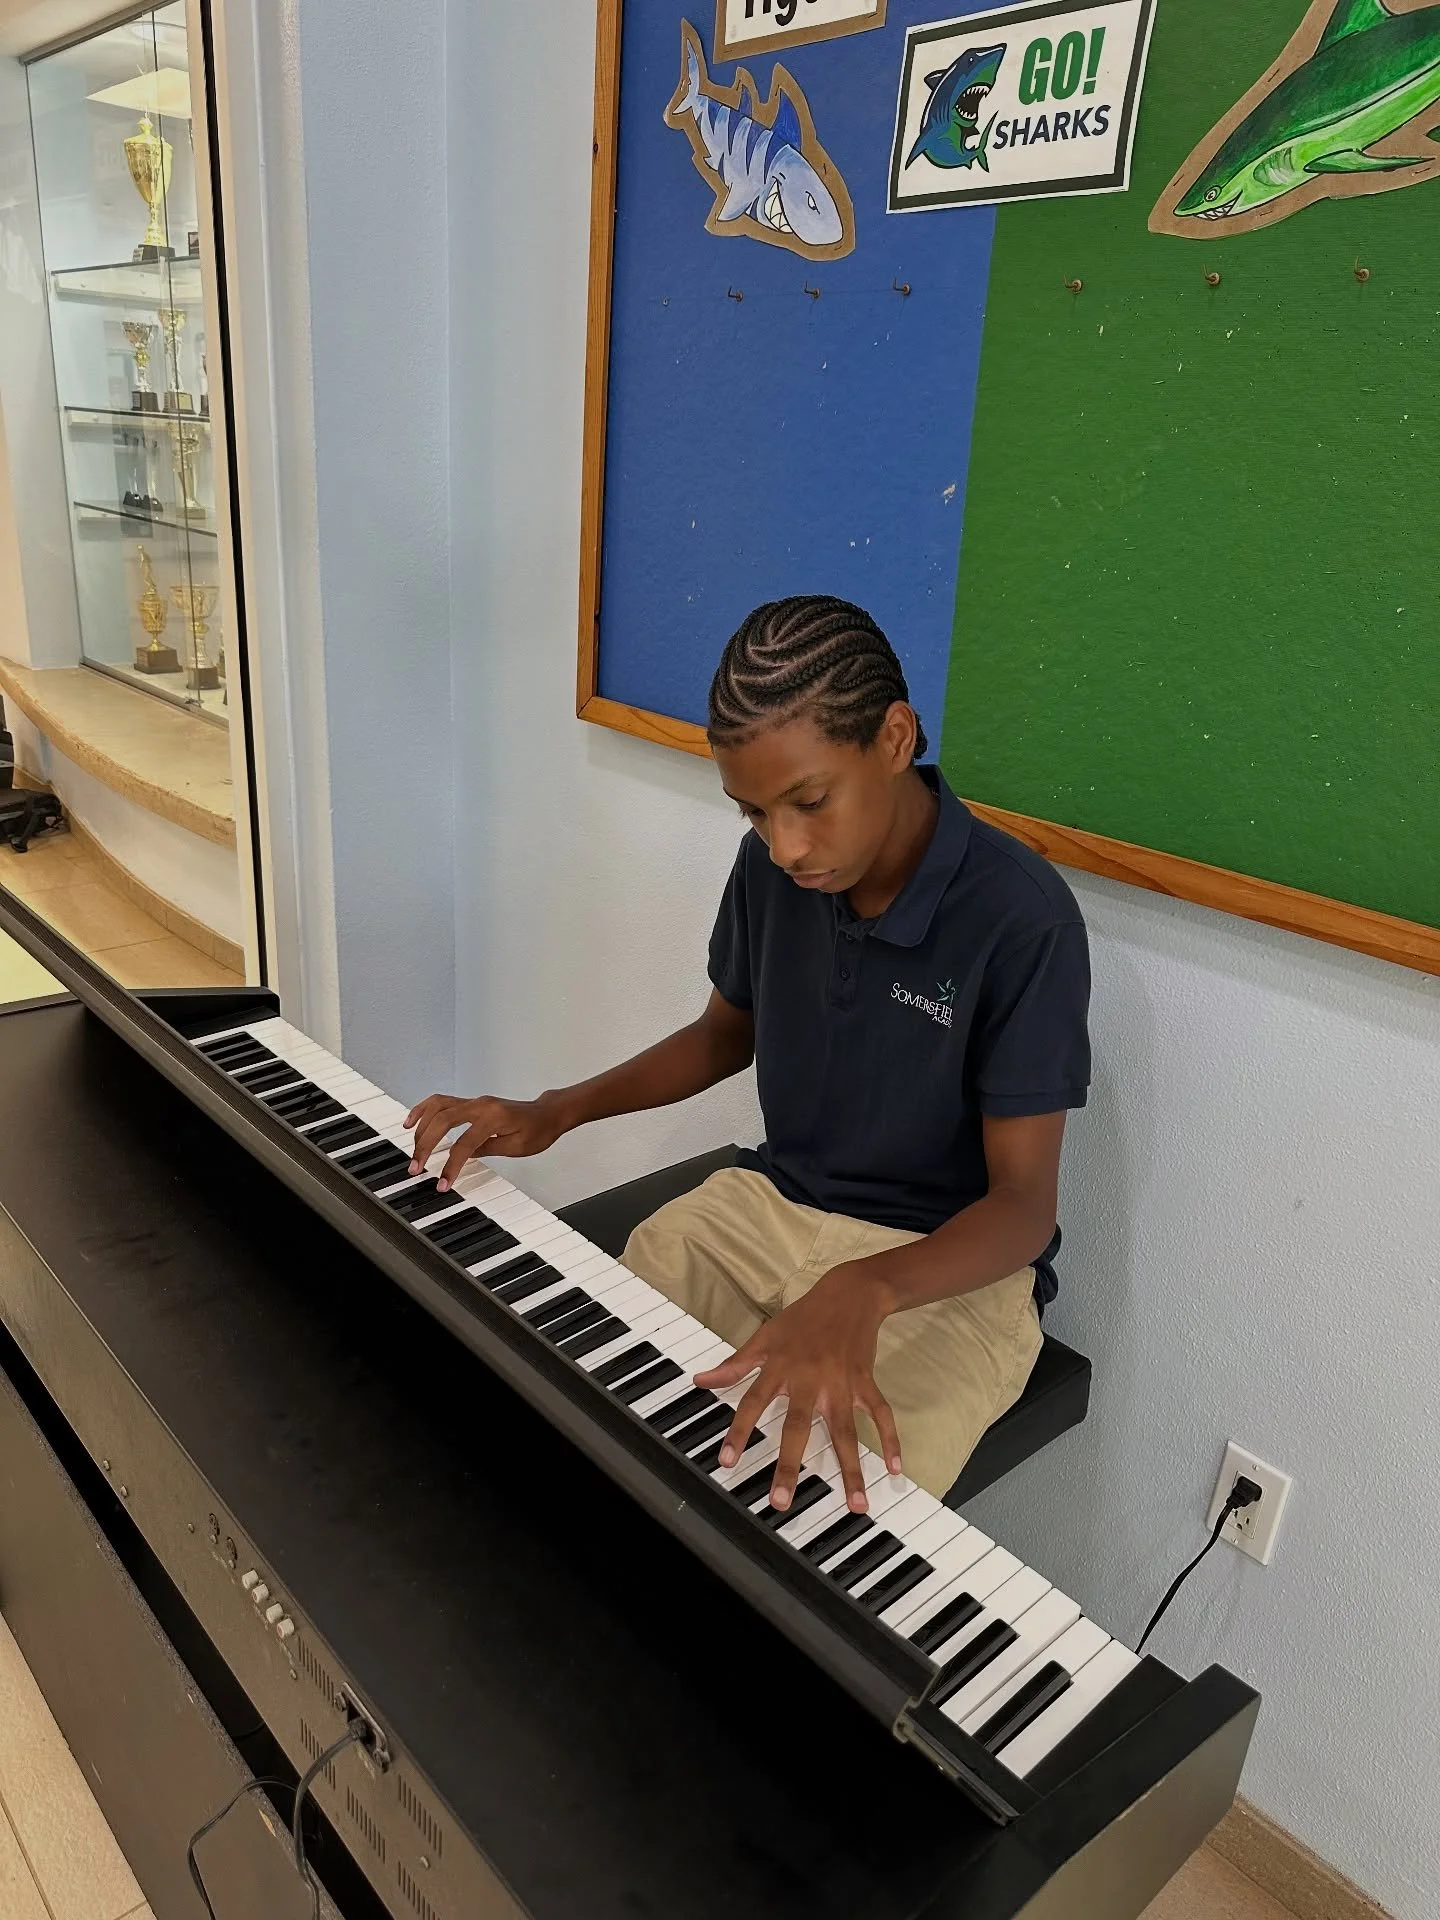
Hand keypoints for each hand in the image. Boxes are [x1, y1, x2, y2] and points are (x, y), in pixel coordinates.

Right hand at [404, 1091, 566, 1189]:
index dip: (451, 1165)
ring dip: (421, 1127)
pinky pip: (441, 1101)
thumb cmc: (538, 1130)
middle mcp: (481, 1105)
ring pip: (438, 1107)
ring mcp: (474, 1101)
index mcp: (494, 1117)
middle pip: (443, 1121)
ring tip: (412, 1148)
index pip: (464, 1143)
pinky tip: (413, 1121)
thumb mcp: (516, 1148)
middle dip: (425, 1145)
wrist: (547, 1114)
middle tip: (416, 1167)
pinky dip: (424, 1110)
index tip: (443, 1183)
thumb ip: (487, 1149)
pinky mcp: (471, 1103)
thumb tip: (463, 1156)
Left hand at [694, 1261, 901, 1515]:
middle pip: (799, 1427)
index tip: (727, 1462)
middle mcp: (810, 1379)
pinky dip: (891, 1440)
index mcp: (781, 1367)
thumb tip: (701, 1380)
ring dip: (851, 1470)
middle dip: (790, 1465)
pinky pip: (881, 1415)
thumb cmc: (804, 1318)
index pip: (754, 1402)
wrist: (850, 1294)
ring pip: (845, 1432)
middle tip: (782, 1501)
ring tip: (857, 1505)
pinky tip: (895, 1469)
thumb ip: (735, 1364)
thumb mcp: (765, 1336)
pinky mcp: (866, 1383)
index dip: (739, 1431)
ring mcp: (842, 1384)